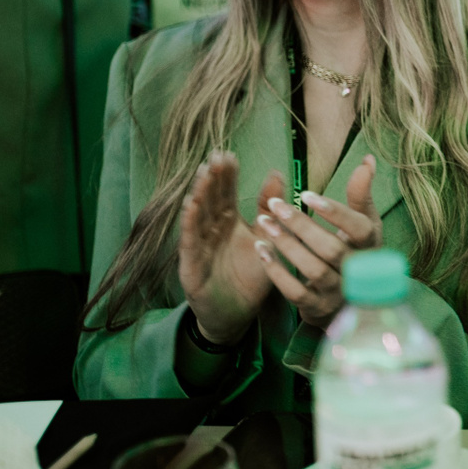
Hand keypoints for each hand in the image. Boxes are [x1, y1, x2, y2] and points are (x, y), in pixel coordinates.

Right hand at [178, 152, 275, 344]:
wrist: (236, 315)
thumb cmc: (249, 276)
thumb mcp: (265, 239)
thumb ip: (268, 210)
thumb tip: (277, 173)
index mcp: (228, 223)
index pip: (225, 193)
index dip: (226, 175)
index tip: (229, 154)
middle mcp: (211, 231)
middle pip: (210, 200)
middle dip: (212, 179)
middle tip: (215, 156)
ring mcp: (199, 247)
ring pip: (197, 217)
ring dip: (199, 195)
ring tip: (203, 175)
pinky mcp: (192, 265)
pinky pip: (190, 242)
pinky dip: (190, 224)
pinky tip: (191, 206)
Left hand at [252, 155, 383, 328]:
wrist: (350, 300)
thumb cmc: (354, 251)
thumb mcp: (363, 223)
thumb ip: (361, 194)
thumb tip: (368, 159)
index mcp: (371, 245)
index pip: (360, 229)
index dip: (334, 212)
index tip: (306, 194)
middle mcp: (358, 271)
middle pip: (331, 248)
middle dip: (301, 225)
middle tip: (275, 203)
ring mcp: (338, 292)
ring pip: (312, 270)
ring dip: (286, 244)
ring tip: (263, 222)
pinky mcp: (318, 308)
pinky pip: (295, 292)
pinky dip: (276, 271)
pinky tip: (261, 249)